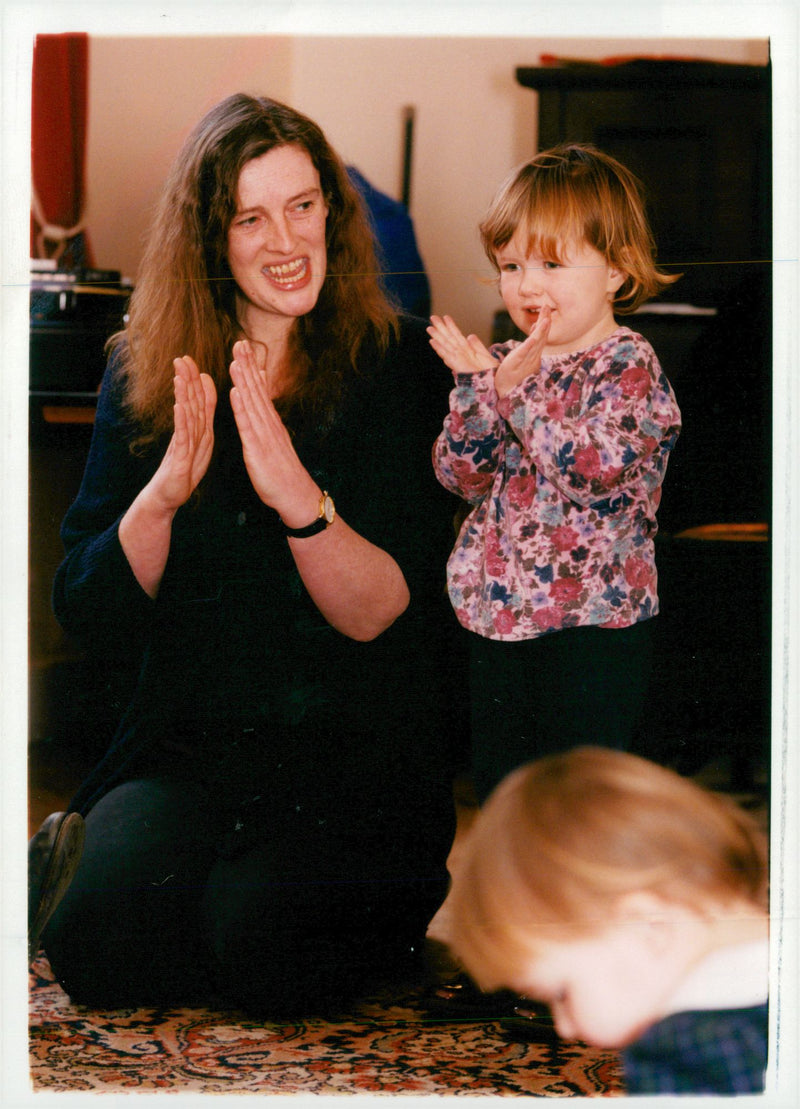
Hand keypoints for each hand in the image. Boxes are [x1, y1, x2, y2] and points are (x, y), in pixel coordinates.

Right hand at [147, 355, 216, 511]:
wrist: (168, 496)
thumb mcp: (200, 441)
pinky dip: (182, 421)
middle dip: (186, 380)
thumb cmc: (184, 469)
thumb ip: (202, 417)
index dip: (195, 380)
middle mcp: (189, 433)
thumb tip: (204, 394)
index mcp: (198, 429)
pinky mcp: (179, 458)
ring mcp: (183, 445)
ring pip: (185, 417)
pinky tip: (179, 407)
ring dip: (182, 396)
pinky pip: (182, 437)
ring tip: (179, 377)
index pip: (197, 400)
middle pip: (188, 403)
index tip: (192, 360)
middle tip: (181, 358)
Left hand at [229, 339, 318, 521]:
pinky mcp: (258, 449)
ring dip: (243, 379)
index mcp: (270, 423)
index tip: (245, 347)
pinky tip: (235, 391)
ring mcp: (264, 435)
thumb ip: (268, 425)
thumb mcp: (274, 443)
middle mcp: (269, 424)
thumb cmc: (283, 472)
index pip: (260, 390)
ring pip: (252, 402)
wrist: (294, 494)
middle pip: (257, 390)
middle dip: (247, 365)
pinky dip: (241, 406)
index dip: (251, 368)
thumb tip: (263, 408)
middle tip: (240, 342)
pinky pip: (248, 425)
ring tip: (235, 359)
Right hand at [427, 314, 495, 375]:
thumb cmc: (490, 372)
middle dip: (441, 328)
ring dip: (437, 336)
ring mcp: (458, 358)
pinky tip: (432, 341)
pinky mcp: (456, 365)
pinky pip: (446, 355)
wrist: (493, 382)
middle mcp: (461, 353)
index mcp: (467, 350)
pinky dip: (439, 348)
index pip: (457, 335)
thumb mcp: (484, 355)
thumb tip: (470, 335)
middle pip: (449, 338)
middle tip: (433, 317)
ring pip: (445, 344)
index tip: (445, 317)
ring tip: (429, 327)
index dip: (451, 326)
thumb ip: (477, 345)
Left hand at [494, 305, 551, 397]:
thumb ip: (527, 343)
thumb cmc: (512, 376)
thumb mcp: (520, 356)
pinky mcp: (515, 365)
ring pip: (535, 344)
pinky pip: (523, 354)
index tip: (546, 309)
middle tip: (548, 306)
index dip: (544, 322)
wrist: (508, 393)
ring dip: (541, 332)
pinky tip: (532, 339)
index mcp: (532, 353)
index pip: (540, 335)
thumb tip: (534, 329)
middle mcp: (532, 356)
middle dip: (545, 321)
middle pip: (540, 336)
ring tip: (545, 319)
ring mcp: (525, 360)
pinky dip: (528, 346)